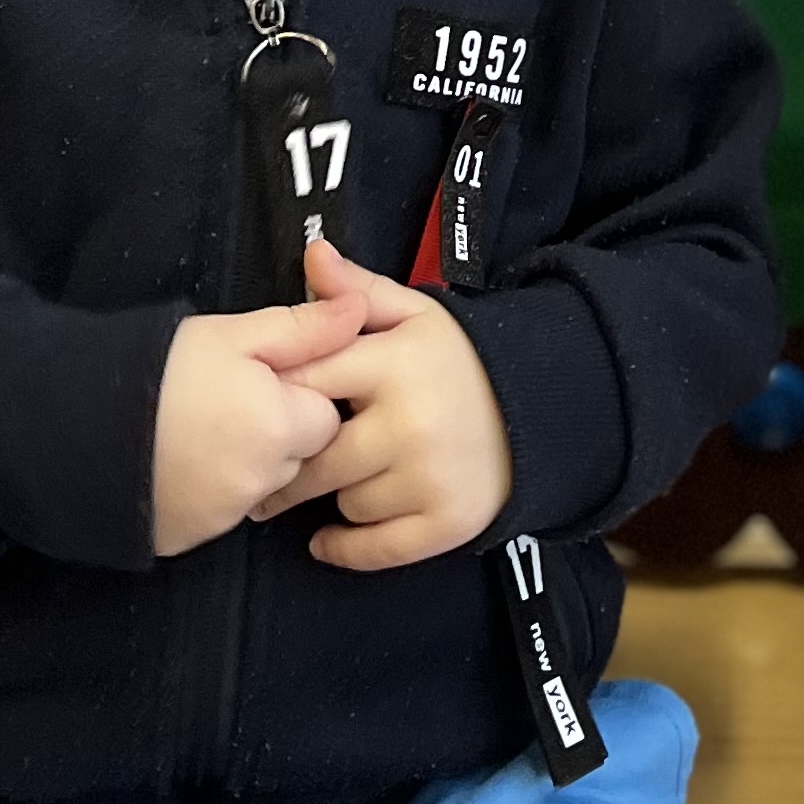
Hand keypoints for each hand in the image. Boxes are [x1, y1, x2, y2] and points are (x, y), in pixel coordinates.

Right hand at [150, 287, 365, 560]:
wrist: (72, 425)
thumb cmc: (158, 369)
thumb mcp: (231, 333)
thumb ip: (301, 328)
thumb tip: (359, 311)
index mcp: (280, 428)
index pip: (324, 417)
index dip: (297, 393)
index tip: (261, 378)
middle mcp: (262, 482)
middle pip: (296, 456)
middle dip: (275, 430)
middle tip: (224, 401)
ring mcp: (224, 516)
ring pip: (260, 485)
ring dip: (244, 461)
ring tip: (197, 428)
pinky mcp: (190, 538)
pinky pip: (221, 512)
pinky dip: (211, 489)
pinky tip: (180, 461)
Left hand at [255, 239, 513, 571]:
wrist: (545, 405)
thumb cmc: (460, 359)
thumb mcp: (414, 313)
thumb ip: (357, 290)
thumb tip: (312, 253)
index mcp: (395, 364)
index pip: (304, 387)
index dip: (276, 402)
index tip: (258, 413)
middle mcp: (411, 423)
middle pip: (316, 459)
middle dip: (290, 465)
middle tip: (270, 465)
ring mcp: (431, 478)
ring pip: (343, 502)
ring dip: (334, 497)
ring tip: (338, 479)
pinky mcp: (448, 523)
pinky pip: (371, 550)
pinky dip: (345, 547)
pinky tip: (330, 535)